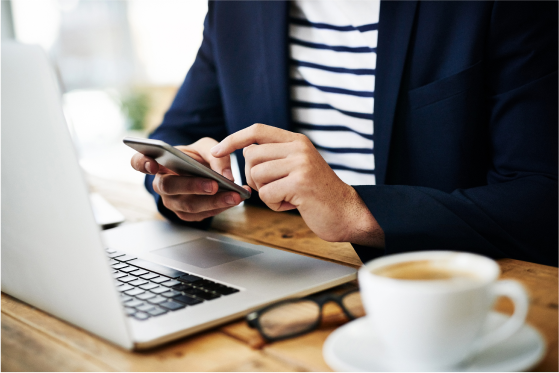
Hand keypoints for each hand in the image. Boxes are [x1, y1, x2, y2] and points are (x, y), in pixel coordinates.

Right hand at [130, 137, 249, 221]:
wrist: (202, 172)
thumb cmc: (198, 157)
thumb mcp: (207, 147)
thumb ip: (216, 154)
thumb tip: (226, 174)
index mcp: (158, 162)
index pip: (139, 162)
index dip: (142, 164)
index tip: (153, 164)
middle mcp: (160, 183)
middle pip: (169, 187)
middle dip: (193, 186)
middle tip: (214, 185)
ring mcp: (171, 201)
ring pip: (188, 205)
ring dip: (213, 202)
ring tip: (234, 196)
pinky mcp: (184, 213)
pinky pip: (200, 214)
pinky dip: (218, 208)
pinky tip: (233, 200)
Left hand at [210, 124, 383, 245]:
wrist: (347, 212)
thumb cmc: (317, 194)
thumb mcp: (298, 166)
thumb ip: (276, 157)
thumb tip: (244, 152)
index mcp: (296, 141)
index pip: (256, 130)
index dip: (233, 139)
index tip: (216, 151)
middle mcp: (298, 147)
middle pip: (251, 156)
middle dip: (253, 177)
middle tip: (272, 189)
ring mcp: (300, 164)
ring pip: (257, 175)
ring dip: (266, 193)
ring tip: (288, 196)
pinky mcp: (300, 183)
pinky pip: (266, 194)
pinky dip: (275, 204)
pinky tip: (293, 204)